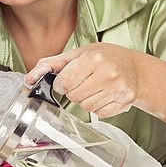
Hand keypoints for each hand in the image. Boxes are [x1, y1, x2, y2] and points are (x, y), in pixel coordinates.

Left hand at [25, 43, 140, 117]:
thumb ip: (53, 64)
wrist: (135, 68)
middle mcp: (108, 73)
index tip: (66, 80)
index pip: (65, 82)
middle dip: (73, 91)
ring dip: (85, 100)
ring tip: (94, 87)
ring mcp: (118, 89)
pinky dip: (98, 106)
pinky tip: (104, 94)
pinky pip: (99, 113)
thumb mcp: (79, 53)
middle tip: (82, 82)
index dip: (61, 84)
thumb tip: (30, 78)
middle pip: (74, 97)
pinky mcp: (125, 102)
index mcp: (94, 58)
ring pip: (86, 107)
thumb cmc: (104, 58)